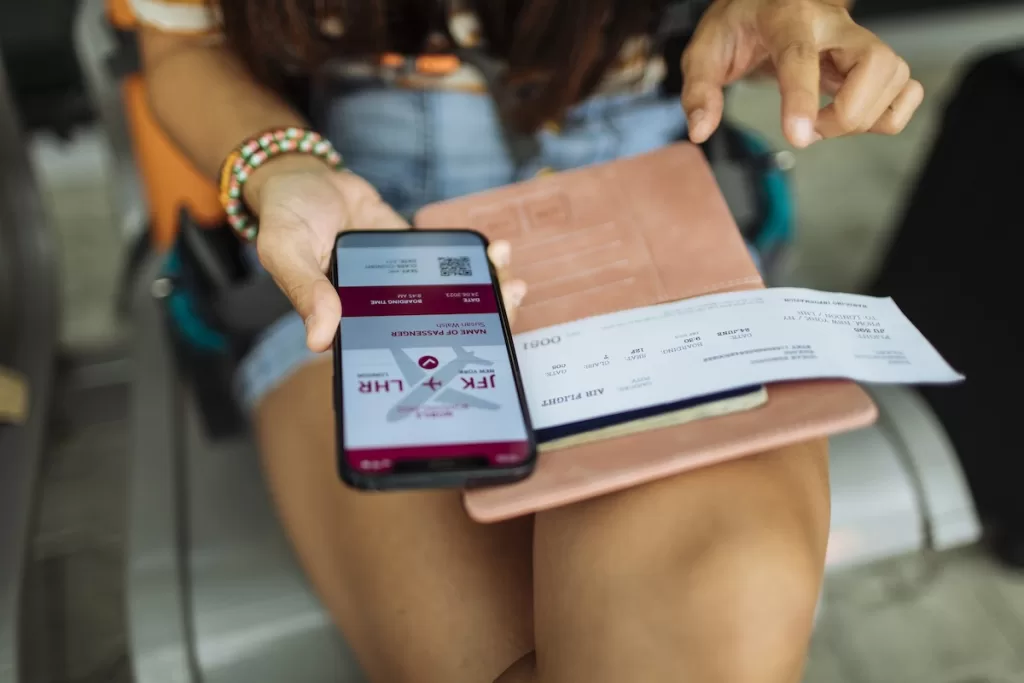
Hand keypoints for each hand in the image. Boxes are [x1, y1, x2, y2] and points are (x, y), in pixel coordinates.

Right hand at [251, 158, 526, 351]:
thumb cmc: (285, 216)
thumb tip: (319, 340)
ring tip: (511, 281)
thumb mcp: (285, 250)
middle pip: (436, 328)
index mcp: (352, 322)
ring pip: (448, 297)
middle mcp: (381, 309)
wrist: (301, 175)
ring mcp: (401, 283)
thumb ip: (306, 290)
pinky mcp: (413, 256)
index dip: (435, 360)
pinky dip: (473, 260)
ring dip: (484, 291)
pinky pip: (447, 264)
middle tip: (508, 307)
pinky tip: (497, 252)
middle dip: (478, 322)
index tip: (471, 354)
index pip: (396, 353)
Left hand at [681, 0, 923, 147]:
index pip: (801, 55)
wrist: (762, 4)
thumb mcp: (704, 52)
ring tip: (824, 124)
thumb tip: (701, 130)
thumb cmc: (737, 26)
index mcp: (786, 15)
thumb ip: (699, 90)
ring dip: (866, 117)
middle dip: (847, 113)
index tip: (798, 136)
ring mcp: (859, 40)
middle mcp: (834, 23)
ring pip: (897, 76)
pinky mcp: (872, 61)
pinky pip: (906, 89)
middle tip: (809, 131)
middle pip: (876, 63)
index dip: (803, 97)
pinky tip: (852, 118)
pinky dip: (887, 115)